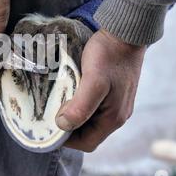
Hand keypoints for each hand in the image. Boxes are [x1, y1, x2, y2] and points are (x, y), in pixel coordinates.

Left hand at [56, 29, 145, 151]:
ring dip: (73, 115)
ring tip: (56, 104)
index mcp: (114, 117)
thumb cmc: (109, 55)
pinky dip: (79, 105)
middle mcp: (117, 115)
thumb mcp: (93, 81)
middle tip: (49, 115)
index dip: (67, 140)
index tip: (50, 128)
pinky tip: (69, 94)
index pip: (88, 143)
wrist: (126, 32)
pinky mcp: (113, 92)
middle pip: (88, 133)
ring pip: (90, 120)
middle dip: (68, 128)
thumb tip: (63, 125)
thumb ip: (81, 106)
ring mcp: (116, 104)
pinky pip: (93, 107)